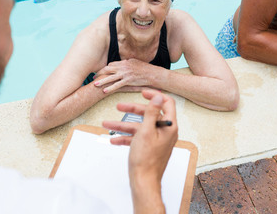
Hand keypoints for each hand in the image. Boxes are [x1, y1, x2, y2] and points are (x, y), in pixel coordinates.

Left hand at [93, 59, 157, 93]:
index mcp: (125, 62)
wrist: (154, 74)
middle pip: (108, 69)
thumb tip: (123, 63)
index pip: (112, 64)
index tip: (100, 72)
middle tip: (93, 77)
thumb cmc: (146, 69)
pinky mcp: (128, 81)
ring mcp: (125, 74)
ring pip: (111, 77)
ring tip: (95, 84)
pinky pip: (117, 85)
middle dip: (100, 73)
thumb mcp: (136, 62)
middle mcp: (124, 67)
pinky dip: (110, 88)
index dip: (105, 68)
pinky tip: (105, 91)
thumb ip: (128, 63)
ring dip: (102, 81)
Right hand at [102, 89, 177, 213]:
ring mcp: (157, 140)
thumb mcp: (145, 131)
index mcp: (169, 127)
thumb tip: (158, 98)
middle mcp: (165, 132)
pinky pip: (137, 138)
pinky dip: (126, 138)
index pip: (167, 104)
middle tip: (119, 106)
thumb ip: (151, 113)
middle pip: (149, 114)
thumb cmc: (146, 160)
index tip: (142, 93)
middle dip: (132, 110)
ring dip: (123, 125)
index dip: (155, 96)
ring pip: (140, 127)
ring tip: (107, 124)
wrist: (144, 182)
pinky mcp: (149, 148)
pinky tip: (114, 140)